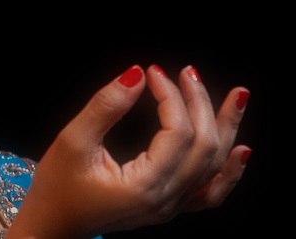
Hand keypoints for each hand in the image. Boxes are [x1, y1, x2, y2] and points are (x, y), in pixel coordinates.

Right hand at [6, 65, 250, 238]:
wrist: (53, 224)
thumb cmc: (57, 186)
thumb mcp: (73, 141)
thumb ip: (105, 107)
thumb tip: (135, 74)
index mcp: (143, 186)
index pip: (177, 133)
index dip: (171, 96)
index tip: (153, 71)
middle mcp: (165, 201)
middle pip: (203, 146)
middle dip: (200, 102)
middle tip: (187, 71)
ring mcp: (171, 207)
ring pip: (214, 165)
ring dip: (226, 127)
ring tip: (238, 96)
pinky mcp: (169, 207)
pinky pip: (211, 192)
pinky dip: (230, 171)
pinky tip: (242, 150)